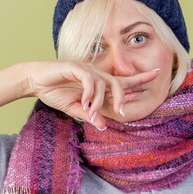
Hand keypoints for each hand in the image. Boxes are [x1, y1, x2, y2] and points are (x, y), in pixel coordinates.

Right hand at [23, 61, 159, 129]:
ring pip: (103, 84)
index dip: (139, 79)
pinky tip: (84, 103)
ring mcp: (86, 70)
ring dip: (99, 101)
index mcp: (98, 84)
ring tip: (91, 113)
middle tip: (123, 112)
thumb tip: (104, 126)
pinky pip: (89, 80)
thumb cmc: (54, 93)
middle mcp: (96, 75)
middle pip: (118, 83)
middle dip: (124, 96)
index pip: (122, 82)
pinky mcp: (75, 67)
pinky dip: (89, 93)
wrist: (35, 81)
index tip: (157, 74)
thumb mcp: (74, 109)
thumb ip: (90, 116)